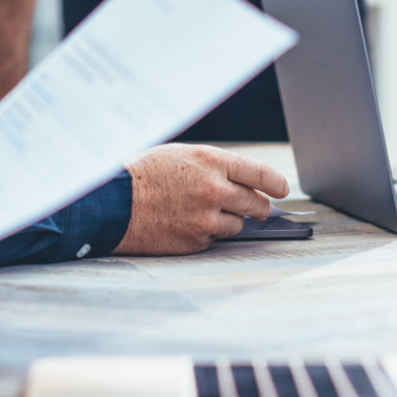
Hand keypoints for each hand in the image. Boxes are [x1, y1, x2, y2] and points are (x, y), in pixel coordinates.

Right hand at [113, 145, 289, 254]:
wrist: (114, 204)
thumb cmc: (144, 175)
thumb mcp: (182, 156)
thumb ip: (214, 166)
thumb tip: (243, 181)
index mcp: (212, 161)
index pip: (260, 173)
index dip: (276, 183)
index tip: (282, 189)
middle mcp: (214, 189)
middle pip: (256, 204)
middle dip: (259, 207)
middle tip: (257, 208)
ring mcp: (206, 218)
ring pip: (239, 224)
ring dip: (230, 220)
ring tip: (204, 212)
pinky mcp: (196, 241)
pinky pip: (215, 239)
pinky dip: (208, 233)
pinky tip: (186, 223)